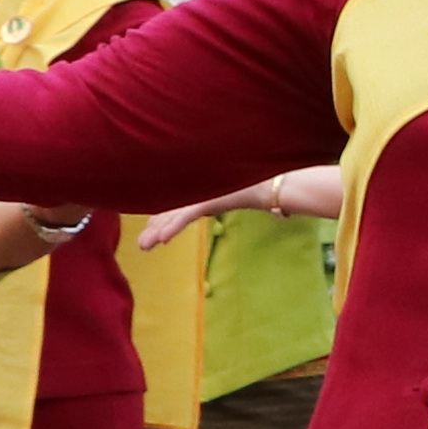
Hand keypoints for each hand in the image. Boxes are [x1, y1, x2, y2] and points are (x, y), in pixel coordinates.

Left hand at [131, 167, 315, 249]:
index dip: (167, 219)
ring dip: (158, 232)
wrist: (275, 182)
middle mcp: (202, 193)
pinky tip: (162, 240)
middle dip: (156, 228)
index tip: (156, 230)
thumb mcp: (267, 196)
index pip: (185, 207)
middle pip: (174, 212)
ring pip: (174, 216)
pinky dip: (173, 228)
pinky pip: (186, 217)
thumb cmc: (274, 186)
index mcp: (212, 193)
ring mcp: (203, 195)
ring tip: (143, 246)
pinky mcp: (206, 199)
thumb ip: (273, 207)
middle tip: (142, 244)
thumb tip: (285, 214)